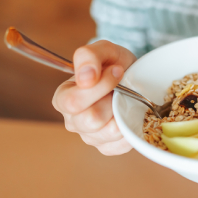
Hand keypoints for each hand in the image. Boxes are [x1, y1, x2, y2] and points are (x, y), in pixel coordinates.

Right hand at [52, 40, 136, 155]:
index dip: (99, 87)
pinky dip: (132, 128)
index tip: (117, 70)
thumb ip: (88, 56)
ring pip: (110, 132)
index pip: (73, 102)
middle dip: (113, 101)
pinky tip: (130, 114)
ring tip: (125, 100)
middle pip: (91, 120)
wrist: (134, 77)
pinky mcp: (108, 147)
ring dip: (124, 113)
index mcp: (63, 98)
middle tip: (123, 87)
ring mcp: (90, 137)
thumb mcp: (103, 49)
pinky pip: (122, 144)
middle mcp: (73, 121)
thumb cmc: (114, 63)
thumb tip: (85, 78)